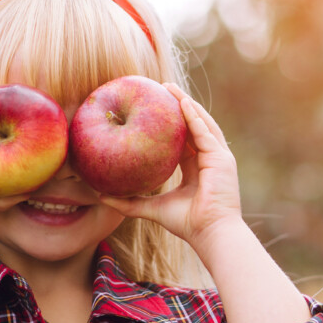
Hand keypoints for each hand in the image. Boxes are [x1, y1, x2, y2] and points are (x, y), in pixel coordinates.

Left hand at [95, 84, 239, 243]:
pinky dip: (194, 116)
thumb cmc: (187, 224)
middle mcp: (210, 160)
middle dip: (178, 107)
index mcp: (198, 170)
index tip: (152, 111)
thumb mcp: (153, 208)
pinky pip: (206, 131)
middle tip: (160, 90)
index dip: (169, 126)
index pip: (184, 141)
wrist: (211, 234)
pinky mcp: (222, 158)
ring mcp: (218, 158)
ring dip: (186, 104)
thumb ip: (129, 202)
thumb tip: (100, 195)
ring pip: (202, 123)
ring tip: (169, 89)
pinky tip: (182, 102)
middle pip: (194, 126)